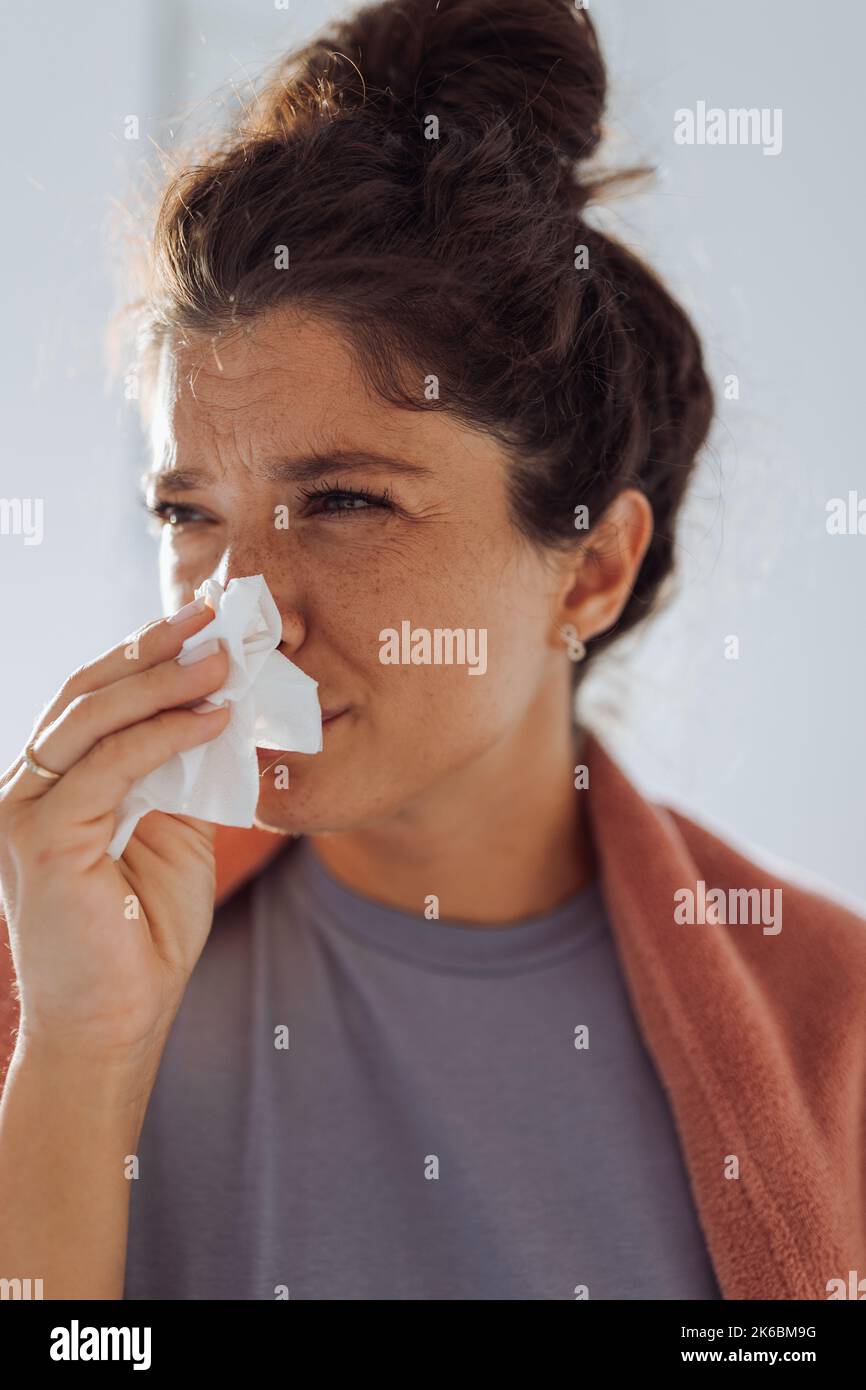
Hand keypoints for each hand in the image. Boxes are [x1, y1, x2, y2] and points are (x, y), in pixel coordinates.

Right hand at [0, 600, 231, 1064]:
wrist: (115, 1023)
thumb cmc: (141, 938)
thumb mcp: (174, 836)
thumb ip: (181, 776)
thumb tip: (219, 713)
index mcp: (50, 787)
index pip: (90, 702)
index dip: (142, 657)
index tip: (201, 623)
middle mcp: (24, 790)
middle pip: (84, 695)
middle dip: (151, 649)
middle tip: (212, 616)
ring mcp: (21, 811)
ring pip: (90, 718)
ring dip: (163, 681)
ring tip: (222, 657)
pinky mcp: (38, 837)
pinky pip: (108, 766)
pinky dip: (163, 735)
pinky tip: (212, 719)